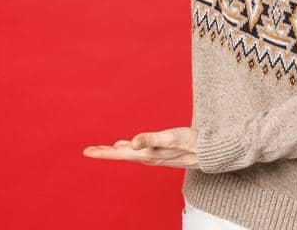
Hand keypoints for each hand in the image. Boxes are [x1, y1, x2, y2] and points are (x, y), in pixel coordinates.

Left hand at [82, 126, 198, 167]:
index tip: (87, 152)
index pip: (119, 155)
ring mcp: (155, 156)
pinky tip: (129, 144)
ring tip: (104, 149)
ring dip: (116, 152)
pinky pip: (141, 151)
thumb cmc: (191, 143)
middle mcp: (149, 157)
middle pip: (122, 156)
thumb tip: (132, 143)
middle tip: (88, 151)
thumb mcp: (170, 138)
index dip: (103, 153)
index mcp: (147, 154)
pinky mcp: (163, 152)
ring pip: (130, 154)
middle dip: (105, 153)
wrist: (210, 152)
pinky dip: (131, 147)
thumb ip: (150, 139)